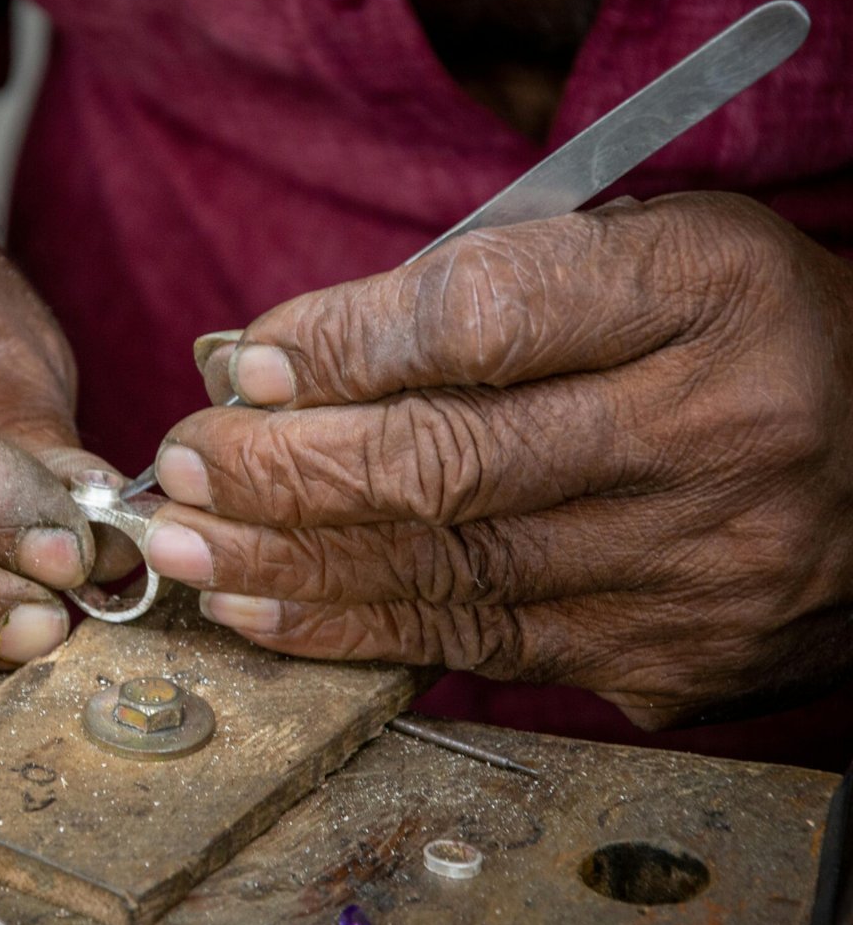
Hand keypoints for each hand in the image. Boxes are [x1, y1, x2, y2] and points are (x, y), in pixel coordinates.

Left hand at [141, 192, 852, 727]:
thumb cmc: (745, 342)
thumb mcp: (654, 259)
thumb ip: (495, 292)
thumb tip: (297, 362)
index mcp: (707, 297)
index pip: (487, 316)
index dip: (346, 344)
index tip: (247, 362)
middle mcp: (710, 436)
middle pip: (447, 461)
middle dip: (282, 470)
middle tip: (179, 468)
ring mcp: (692, 569)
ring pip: (444, 570)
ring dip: (288, 563)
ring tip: (186, 547)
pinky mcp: (672, 664)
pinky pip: (481, 645)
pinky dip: (355, 629)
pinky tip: (267, 613)